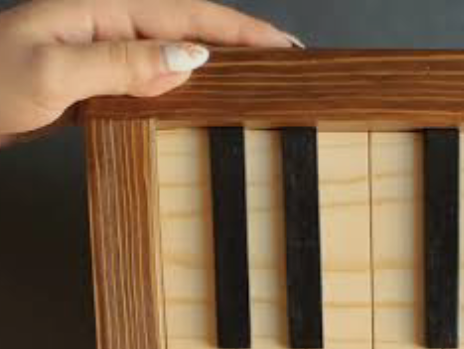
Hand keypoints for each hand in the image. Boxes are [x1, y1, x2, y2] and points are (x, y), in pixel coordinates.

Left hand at [0, 0, 298, 138]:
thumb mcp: (57, 72)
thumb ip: (124, 63)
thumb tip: (189, 58)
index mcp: (102, 9)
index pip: (187, 14)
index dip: (239, 29)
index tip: (282, 44)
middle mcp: (106, 25)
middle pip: (187, 28)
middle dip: (238, 42)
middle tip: (283, 63)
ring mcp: (100, 53)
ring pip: (171, 55)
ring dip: (215, 66)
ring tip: (255, 81)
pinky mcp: (93, 81)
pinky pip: (149, 80)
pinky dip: (181, 88)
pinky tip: (197, 101)